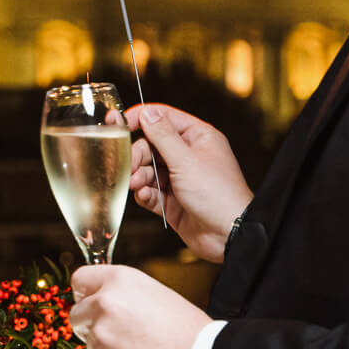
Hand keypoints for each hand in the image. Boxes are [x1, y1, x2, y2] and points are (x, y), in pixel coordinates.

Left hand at [65, 265, 209, 348]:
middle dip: (91, 324)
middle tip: (120, 333)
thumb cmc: (189, 329)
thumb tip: (102, 301)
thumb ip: (123, 295)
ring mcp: (101, 339)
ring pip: (91, 345)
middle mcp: (103, 306)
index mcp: (118, 281)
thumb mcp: (156, 294)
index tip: (90, 301)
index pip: (79, 280)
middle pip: (77, 315)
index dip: (85, 293)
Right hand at [128, 104, 251, 263]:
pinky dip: (145, 193)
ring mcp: (181, 179)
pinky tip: (145, 196)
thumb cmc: (218, 195)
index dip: (141, 119)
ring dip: (139, 176)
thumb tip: (147, 113)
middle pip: (151, 145)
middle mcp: (189, 156)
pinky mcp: (173, 200)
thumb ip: (162, 135)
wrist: (228, 235)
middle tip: (130, 166)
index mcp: (198, 138)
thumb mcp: (186, 160)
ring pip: (148, 169)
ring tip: (138, 185)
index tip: (119, 123)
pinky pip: (151, 191)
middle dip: (138, 156)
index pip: (163, 118)